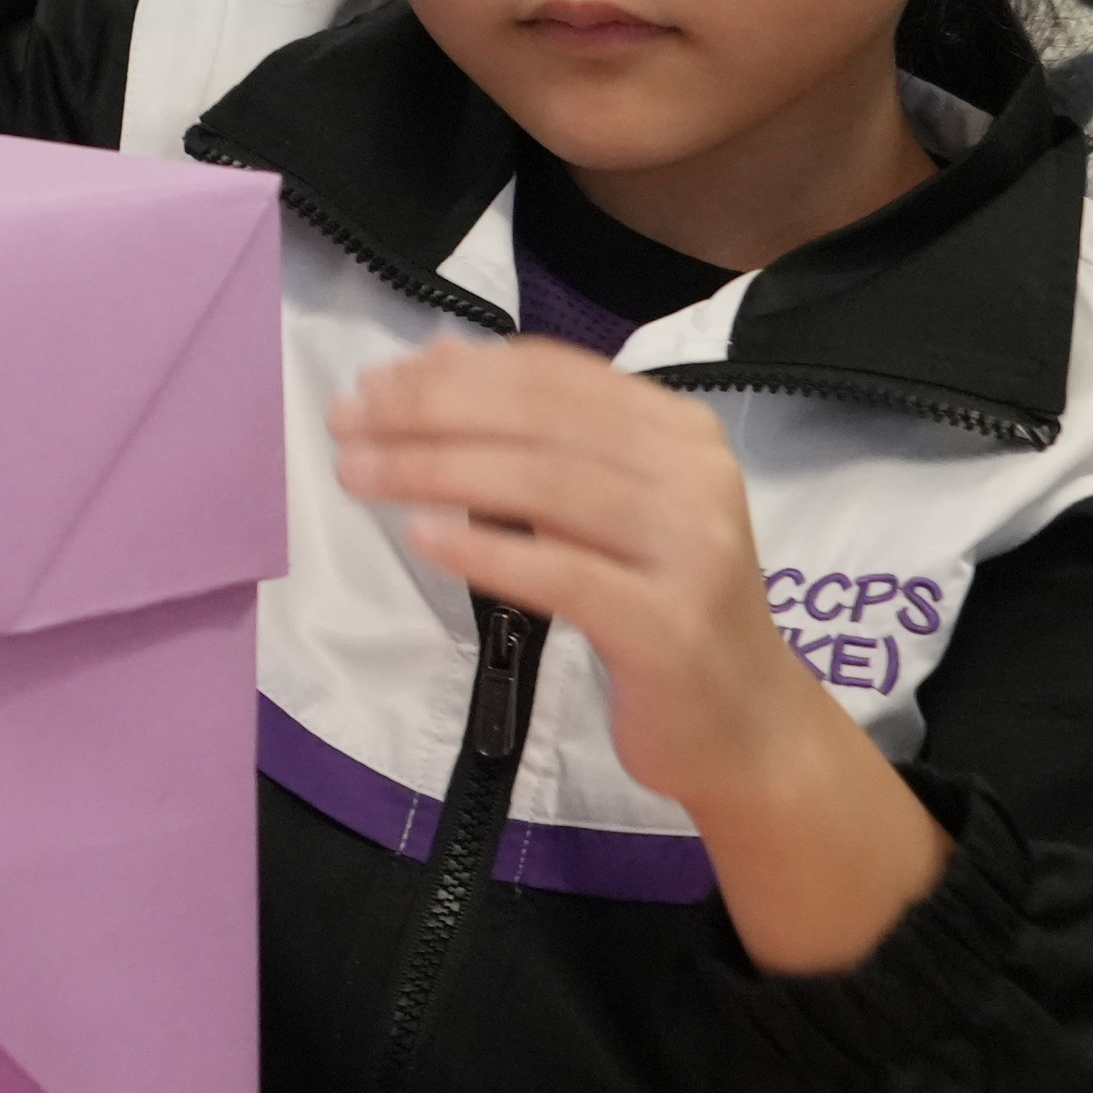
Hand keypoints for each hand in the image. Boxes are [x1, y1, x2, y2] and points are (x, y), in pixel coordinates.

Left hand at [332, 337, 946, 972]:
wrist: (745, 727)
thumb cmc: (660, 609)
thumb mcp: (610, 512)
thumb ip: (542, 444)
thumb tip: (437, 365)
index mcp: (679, 430)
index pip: (553, 375)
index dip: (455, 372)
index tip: (374, 384)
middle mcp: (694, 474)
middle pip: (541, 421)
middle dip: (430, 413)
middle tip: (348, 422)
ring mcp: (690, 549)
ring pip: (544, 486)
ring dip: (436, 472)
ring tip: (359, 474)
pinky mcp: (668, 625)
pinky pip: (561, 575)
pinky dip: (485, 553)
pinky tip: (423, 539)